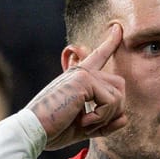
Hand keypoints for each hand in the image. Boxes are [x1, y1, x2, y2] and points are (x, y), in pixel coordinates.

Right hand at [26, 24, 128, 150]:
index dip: (109, 43)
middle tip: (91, 124)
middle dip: (113, 112)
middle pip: (120, 87)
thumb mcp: (85, 127)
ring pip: (118, 96)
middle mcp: (81, 72)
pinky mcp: (84, 79)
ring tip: (85, 123)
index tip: (117, 28)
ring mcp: (83, 73)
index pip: (98, 57)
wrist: (34, 131)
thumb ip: (105, 122)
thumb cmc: (54, 129)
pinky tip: (83, 121)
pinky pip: (110, 101)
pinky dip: (101, 117)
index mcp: (79, 79)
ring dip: (106, 117)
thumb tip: (125, 118)